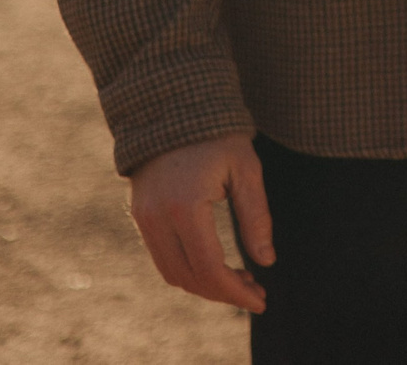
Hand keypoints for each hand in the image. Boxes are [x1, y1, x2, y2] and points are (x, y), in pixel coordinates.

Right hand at [127, 132, 274, 312]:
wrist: (174, 106)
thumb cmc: (218, 135)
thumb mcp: (247, 169)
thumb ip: (256, 216)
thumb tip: (266, 260)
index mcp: (185, 205)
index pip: (209, 268)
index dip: (235, 292)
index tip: (262, 301)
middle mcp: (157, 216)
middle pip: (188, 278)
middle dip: (223, 293)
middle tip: (256, 292)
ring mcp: (144, 217)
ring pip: (171, 273)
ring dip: (204, 285)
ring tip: (241, 280)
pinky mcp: (140, 215)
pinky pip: (162, 257)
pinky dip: (188, 270)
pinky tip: (217, 266)